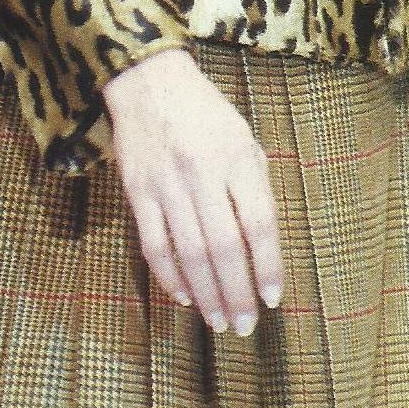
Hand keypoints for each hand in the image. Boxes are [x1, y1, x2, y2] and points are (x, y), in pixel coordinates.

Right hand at [100, 47, 283, 334]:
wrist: (148, 81)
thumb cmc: (206, 114)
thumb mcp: (244, 139)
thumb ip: (255, 188)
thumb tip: (263, 249)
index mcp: (237, 157)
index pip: (258, 223)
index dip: (267, 266)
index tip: (272, 298)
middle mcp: (202, 172)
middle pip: (223, 247)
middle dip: (236, 293)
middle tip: (244, 326)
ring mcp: (166, 183)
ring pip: (188, 253)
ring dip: (206, 294)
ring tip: (218, 321)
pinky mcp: (137, 191)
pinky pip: (154, 244)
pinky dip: (170, 276)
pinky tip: (185, 296)